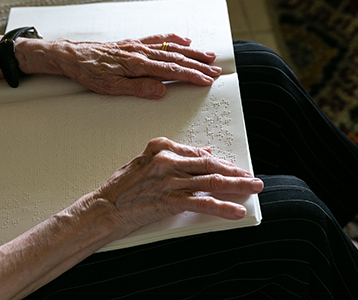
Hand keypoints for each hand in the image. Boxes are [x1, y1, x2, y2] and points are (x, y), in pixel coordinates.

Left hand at [54, 34, 221, 98]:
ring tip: (209, 56)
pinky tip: (185, 41)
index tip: (207, 80)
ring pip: (171, 48)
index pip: (172, 71)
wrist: (72, 55)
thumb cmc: (89, 72)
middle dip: (199, 65)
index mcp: (138, 64)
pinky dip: (174, 39)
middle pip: (177, 58)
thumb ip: (137, 88)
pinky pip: (159, 39)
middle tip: (216, 70)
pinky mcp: (135, 43)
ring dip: (192, 53)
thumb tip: (161, 91)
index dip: (192, 76)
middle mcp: (141, 52)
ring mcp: (139, 46)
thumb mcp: (110, 87)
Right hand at [95, 138, 262, 236]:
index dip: (221, 162)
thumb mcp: (146, 161)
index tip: (234, 168)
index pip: (200, 154)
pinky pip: (203, 203)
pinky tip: (236, 210)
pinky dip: (223, 207)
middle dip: (235, 172)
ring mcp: (171, 181)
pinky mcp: (170, 200)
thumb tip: (203, 152)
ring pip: (212, 181)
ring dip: (237, 186)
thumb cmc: (122, 187)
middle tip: (252, 177)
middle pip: (211, 165)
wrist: (104, 208)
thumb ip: (175, 156)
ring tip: (253, 188)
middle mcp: (169, 161)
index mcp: (162, 148)